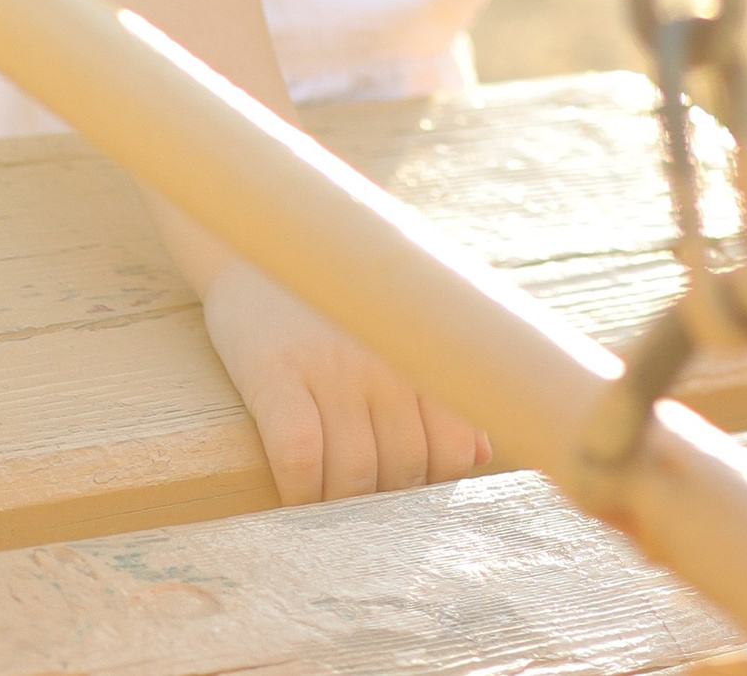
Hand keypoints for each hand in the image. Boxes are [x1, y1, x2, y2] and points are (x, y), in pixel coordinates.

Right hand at [203, 263, 490, 503]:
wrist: (263, 238)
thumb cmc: (340, 296)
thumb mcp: (402, 323)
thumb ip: (443, 384)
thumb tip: (482, 454)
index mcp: (420, 349)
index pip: (454, 447)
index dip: (435, 483)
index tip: (410, 488)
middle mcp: (383, 360)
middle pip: (405, 468)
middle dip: (387, 501)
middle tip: (364, 503)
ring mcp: (330, 366)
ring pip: (355, 472)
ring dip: (342, 507)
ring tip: (328, 508)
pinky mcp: (275, 372)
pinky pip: (298, 455)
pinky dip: (300, 491)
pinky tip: (294, 493)